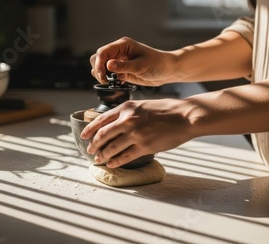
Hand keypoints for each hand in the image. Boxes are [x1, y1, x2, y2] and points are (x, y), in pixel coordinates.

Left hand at [80, 98, 196, 167]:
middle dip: (94, 144)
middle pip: (102, 135)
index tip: (84, 136)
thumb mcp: (142, 105)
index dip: (89, 129)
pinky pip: (125, 156)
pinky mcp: (144, 146)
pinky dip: (115, 162)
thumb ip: (128, 112)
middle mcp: (127, 120)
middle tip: (90, 150)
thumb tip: (115, 123)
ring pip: (111, 148)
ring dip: (102, 155)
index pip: (100, 120)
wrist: (184, 116)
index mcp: (126, 108)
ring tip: (98, 159)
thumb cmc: (166, 110)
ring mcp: (135, 134)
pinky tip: (111, 164)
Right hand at [90, 37, 175, 85]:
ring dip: (102, 75)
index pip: (103, 52)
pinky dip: (109, 80)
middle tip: (106, 81)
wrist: (168, 70)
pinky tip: (118, 83)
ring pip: (102, 66)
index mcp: (123, 45)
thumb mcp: (141, 65)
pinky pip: (109, 74)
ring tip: (111, 82)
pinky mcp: (122, 70)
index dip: (99, 64)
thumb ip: (124, 66)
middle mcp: (119, 52)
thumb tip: (108, 65)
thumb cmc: (158, 63)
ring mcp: (120, 61)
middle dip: (98, 69)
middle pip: (98, 58)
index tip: (103, 77)